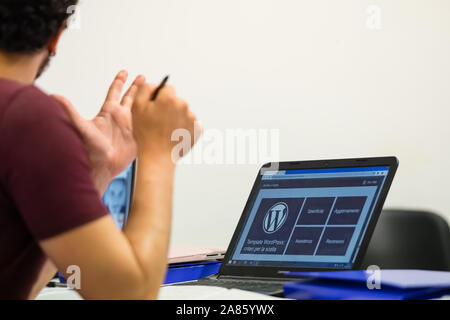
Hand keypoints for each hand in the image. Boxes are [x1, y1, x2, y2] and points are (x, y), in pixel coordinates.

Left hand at [52, 70, 144, 193]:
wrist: (102, 166)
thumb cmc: (90, 149)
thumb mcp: (80, 126)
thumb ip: (69, 111)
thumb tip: (53, 97)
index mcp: (108, 112)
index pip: (114, 92)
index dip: (119, 81)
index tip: (124, 72)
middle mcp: (120, 118)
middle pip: (130, 98)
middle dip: (136, 87)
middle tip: (142, 77)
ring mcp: (130, 128)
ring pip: (141, 110)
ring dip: (148, 100)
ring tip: (156, 92)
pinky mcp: (138, 138)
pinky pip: (148, 125)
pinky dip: (155, 118)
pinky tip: (161, 113)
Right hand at [132, 82, 199, 163]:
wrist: (158, 156)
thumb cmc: (146, 134)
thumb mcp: (137, 107)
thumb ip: (144, 89)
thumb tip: (153, 84)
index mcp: (170, 98)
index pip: (166, 89)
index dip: (159, 98)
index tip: (155, 108)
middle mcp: (184, 106)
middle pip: (176, 100)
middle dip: (168, 107)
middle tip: (158, 121)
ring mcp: (192, 118)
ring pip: (183, 112)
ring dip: (176, 118)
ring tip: (166, 130)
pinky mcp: (197, 129)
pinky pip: (190, 124)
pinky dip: (184, 128)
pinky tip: (174, 134)